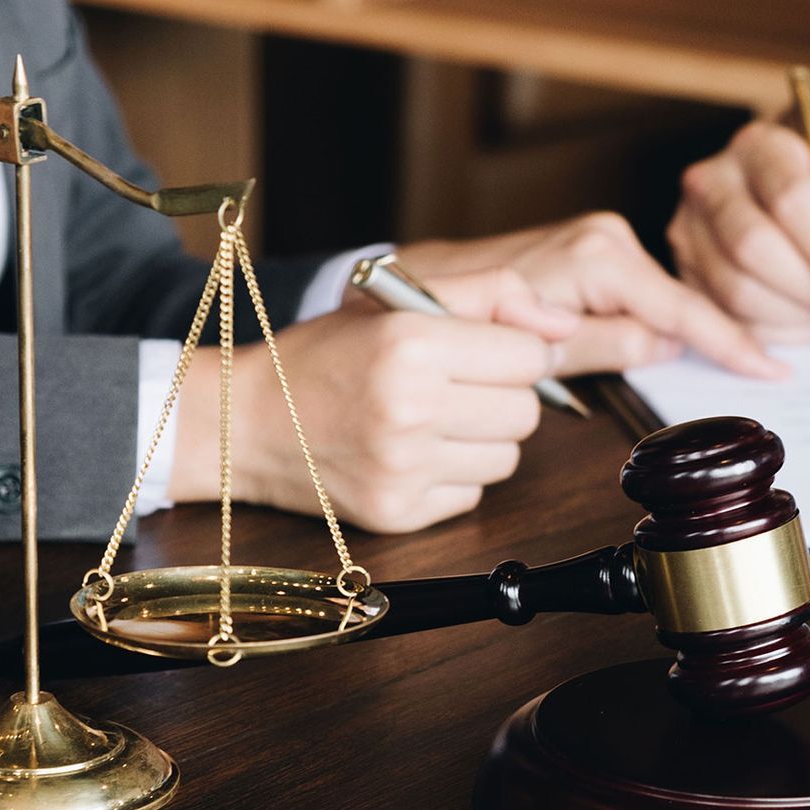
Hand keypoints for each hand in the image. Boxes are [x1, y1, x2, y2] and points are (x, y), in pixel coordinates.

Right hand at [211, 269, 571, 533]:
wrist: (246, 423)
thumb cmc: (325, 356)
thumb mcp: (395, 299)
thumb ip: (491, 294)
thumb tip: (564, 328)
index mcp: (411, 344)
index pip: (530, 359)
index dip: (512, 352)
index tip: (479, 352)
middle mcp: (410, 409)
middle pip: (526, 413)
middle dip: (499, 397)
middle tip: (451, 387)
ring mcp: (403, 469)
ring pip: (507, 459)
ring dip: (481, 439)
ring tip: (429, 421)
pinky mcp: (398, 514)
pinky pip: (473, 495)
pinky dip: (452, 476)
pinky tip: (409, 455)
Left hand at [392, 212, 784, 377]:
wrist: (411, 288)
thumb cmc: (454, 314)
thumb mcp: (531, 346)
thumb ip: (601, 343)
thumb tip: (664, 346)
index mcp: (595, 256)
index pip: (678, 307)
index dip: (727, 340)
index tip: (771, 367)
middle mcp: (603, 240)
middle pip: (680, 302)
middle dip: (721, 335)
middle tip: (772, 371)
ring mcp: (599, 243)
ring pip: (664, 300)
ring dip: (696, 332)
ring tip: (752, 360)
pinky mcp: (592, 256)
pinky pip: (644, 295)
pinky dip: (668, 321)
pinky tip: (700, 344)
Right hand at [670, 121, 809, 342]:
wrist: (804, 210)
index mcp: (760, 146)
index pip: (789, 196)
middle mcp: (711, 180)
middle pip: (752, 245)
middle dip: (808, 287)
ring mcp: (688, 228)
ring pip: (735, 287)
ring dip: (792, 314)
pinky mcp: (683, 272)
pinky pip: (724, 316)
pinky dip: (771, 330)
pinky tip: (800, 318)